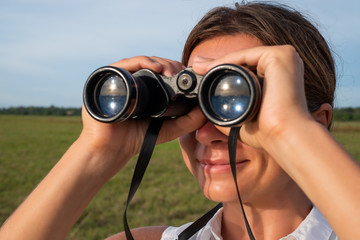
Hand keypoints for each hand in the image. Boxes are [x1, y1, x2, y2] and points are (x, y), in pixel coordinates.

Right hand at [80, 56, 206, 175]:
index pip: (163, 72)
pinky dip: (141, 61)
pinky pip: (125, 64)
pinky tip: (155, 68)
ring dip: (160, 63)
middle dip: (170, 66)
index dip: (176, 71)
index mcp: (146, 89)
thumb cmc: (134, 139)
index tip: (189, 77)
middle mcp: (133, 81)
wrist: (110, 149)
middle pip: (154, 65)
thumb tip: (204, 110)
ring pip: (143, 62)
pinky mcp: (109, 79)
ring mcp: (121, 79)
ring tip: (170, 72)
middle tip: (181, 75)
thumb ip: (187, 122)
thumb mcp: (167, 129)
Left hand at [191, 45, 312, 148]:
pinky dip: (227, 61)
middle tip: (196, 67)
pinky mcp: (282, 55)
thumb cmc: (267, 132)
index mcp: (279, 74)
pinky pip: (247, 55)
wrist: (283, 136)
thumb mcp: (243, 114)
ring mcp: (285, 56)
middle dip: (217, 64)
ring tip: (199, 68)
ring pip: (243, 57)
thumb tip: (205, 104)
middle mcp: (285, 62)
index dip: (221, 70)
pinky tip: (210, 68)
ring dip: (219, 62)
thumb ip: (229, 105)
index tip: (201, 74)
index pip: (246, 67)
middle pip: (244, 60)